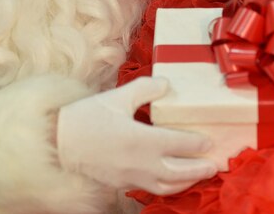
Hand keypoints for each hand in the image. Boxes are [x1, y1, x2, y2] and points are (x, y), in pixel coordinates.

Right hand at [57, 77, 216, 193]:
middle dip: (199, 169)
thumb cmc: (87, 117)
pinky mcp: (122, 184)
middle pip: (179, 171)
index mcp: (141, 140)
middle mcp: (140, 163)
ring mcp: (131, 177)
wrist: (59, 142)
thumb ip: (145, 89)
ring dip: (186, 181)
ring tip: (199, 175)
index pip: (178, 144)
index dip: (197, 143)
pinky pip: (152, 189)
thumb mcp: (117, 97)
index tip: (209, 141)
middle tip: (214, 164)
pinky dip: (168, 187)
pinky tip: (171, 181)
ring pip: (167, 185)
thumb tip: (166, 84)